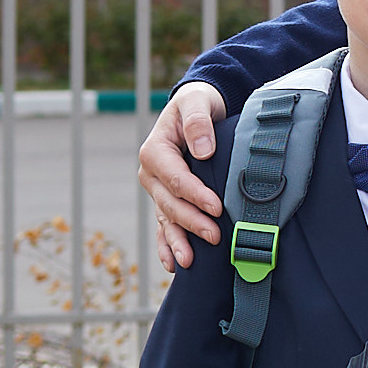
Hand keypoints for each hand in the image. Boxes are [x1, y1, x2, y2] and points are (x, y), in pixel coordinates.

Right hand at [141, 83, 228, 272]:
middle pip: (170, 203)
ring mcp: (157, 190)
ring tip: (189, 261)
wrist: (195, 109)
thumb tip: (203, 150)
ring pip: (166, 219)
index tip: (217, 207)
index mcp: (155, 151)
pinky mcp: (167, 199)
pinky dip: (167, 245)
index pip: (175, 178)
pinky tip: (173, 264)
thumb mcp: (197, 102)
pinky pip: (164, 225)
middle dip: (192, 222)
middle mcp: (151, 174)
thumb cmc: (197, 104)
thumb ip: (198, 122)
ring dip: (177, 241)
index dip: (195, 195)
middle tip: (215, 236)